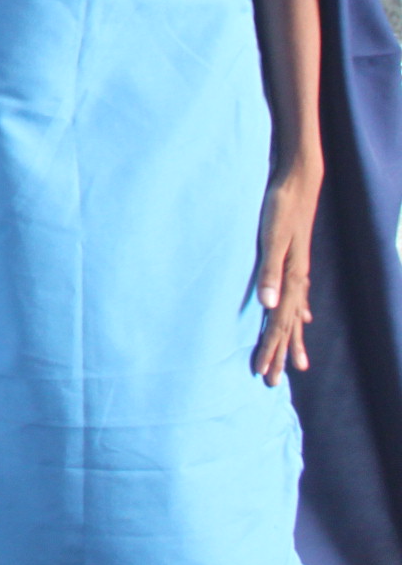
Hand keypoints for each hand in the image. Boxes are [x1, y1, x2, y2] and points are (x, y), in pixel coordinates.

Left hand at [251, 163, 320, 385]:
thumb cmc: (280, 207)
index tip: (263, 374)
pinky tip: (302, 317)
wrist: (297, 182)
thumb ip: (269, 272)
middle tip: (272, 382)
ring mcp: (297, 269)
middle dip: (279, 353)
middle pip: (288, 324)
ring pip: (295, 313)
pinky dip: (298, 310)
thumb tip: (268, 306)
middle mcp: (297, 278)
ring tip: (296, 362)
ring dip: (291, 337)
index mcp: (290, 278)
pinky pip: (299, 295)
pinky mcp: (294, 258)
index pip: (278, 323)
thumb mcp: (271, 238)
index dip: (270, 349)